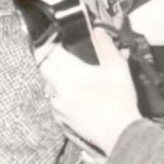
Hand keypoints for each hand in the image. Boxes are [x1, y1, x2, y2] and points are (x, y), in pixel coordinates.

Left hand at [37, 27, 141, 154]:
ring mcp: (57, 103)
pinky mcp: (58, 116)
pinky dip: (58, 93)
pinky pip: (52, 99)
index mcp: (72, 74)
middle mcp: (59, 88)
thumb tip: (97, 30)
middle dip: (46, 58)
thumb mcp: (118, 69)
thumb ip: (106, 47)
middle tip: (54, 53)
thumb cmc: (120, 101)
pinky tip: (73, 93)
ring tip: (69, 75)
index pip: (50, 53)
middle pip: (42, 67)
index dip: (49, 44)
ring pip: (47, 83)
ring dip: (53, 76)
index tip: (52, 40)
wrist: (119, 133)